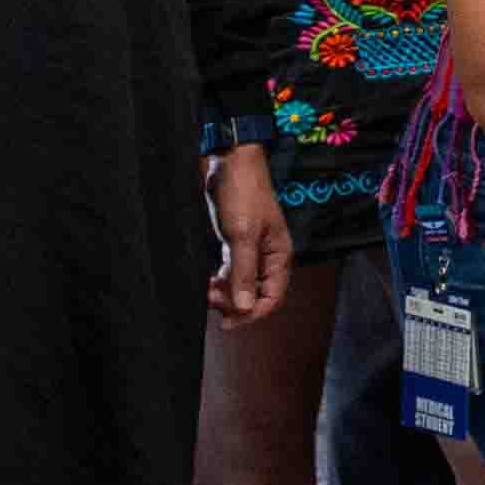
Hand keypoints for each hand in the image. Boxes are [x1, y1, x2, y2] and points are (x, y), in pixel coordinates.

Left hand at [205, 144, 289, 321]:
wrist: (228, 162)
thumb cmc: (243, 193)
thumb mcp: (242, 235)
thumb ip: (243, 272)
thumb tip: (245, 307)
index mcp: (279, 255)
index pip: (272, 297)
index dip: (253, 313)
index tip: (228, 322)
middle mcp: (267, 256)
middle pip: (256, 294)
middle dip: (234, 302)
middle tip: (210, 300)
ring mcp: (250, 250)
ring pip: (240, 284)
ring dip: (224, 292)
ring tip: (205, 289)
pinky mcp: (234, 242)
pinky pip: (229, 271)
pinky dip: (218, 280)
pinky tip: (206, 280)